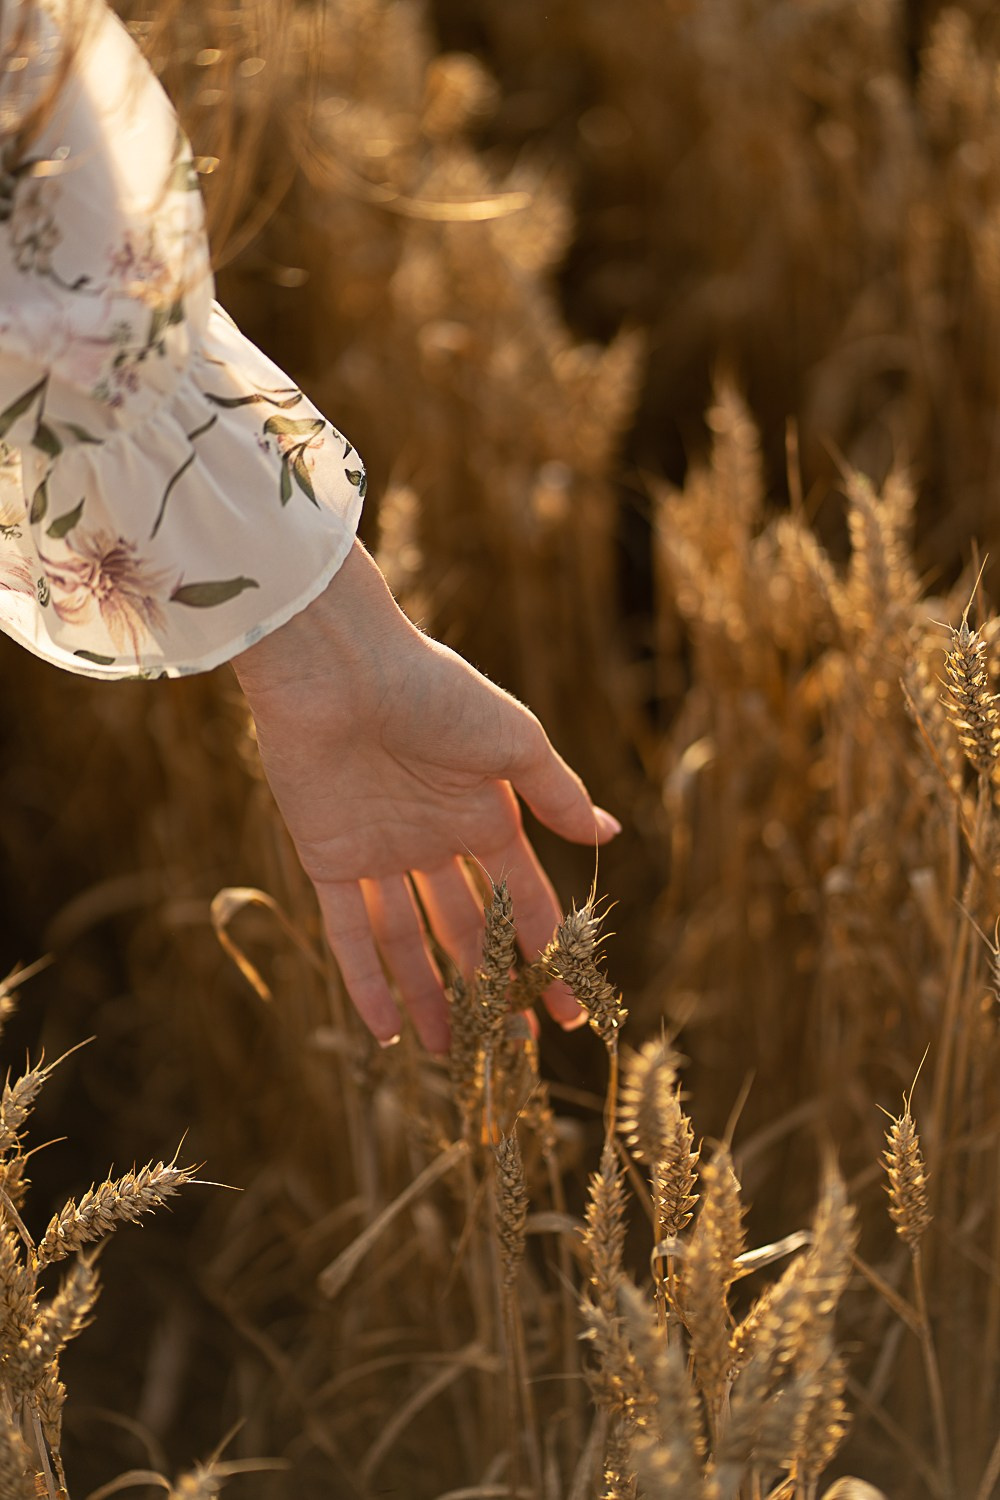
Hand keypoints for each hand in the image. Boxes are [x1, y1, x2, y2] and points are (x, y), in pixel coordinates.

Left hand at [232, 539, 620, 1052]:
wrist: (341, 668)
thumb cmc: (434, 692)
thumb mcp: (512, 742)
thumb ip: (556, 794)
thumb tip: (607, 836)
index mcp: (485, 814)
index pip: (525, 902)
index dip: (548, 955)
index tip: (569, 1010)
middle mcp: (435, 840)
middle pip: (469, 931)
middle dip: (493, 987)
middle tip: (515, 1045)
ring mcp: (381, 853)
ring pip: (409, 942)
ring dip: (430, 996)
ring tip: (452, 1052)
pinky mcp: (329, 860)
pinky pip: (349, 935)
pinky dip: (367, 983)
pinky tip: (386, 1032)